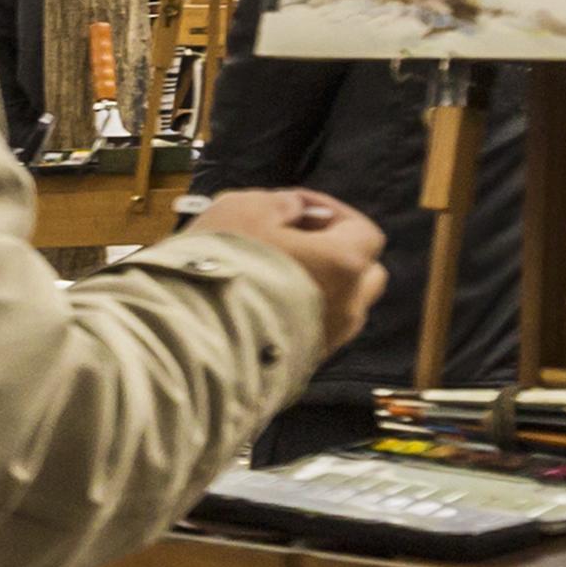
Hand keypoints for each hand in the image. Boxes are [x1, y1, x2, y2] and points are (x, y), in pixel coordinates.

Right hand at [185, 185, 382, 358]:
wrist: (200, 335)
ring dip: (318, 284)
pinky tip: (263, 301)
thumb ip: (281, 204)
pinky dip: (300, 310)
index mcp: (344, 263)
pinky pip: (315, 328)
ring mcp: (330, 339)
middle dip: (338, 253)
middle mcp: (349, 305)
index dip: (333, 212)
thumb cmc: (228, 261)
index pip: (364, 232)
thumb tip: (297, 209)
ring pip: (341, 305)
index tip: (297, 205)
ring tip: (275, 272)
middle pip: (364, 274)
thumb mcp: (246, 208)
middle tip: (296, 240)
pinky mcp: (307, 362)